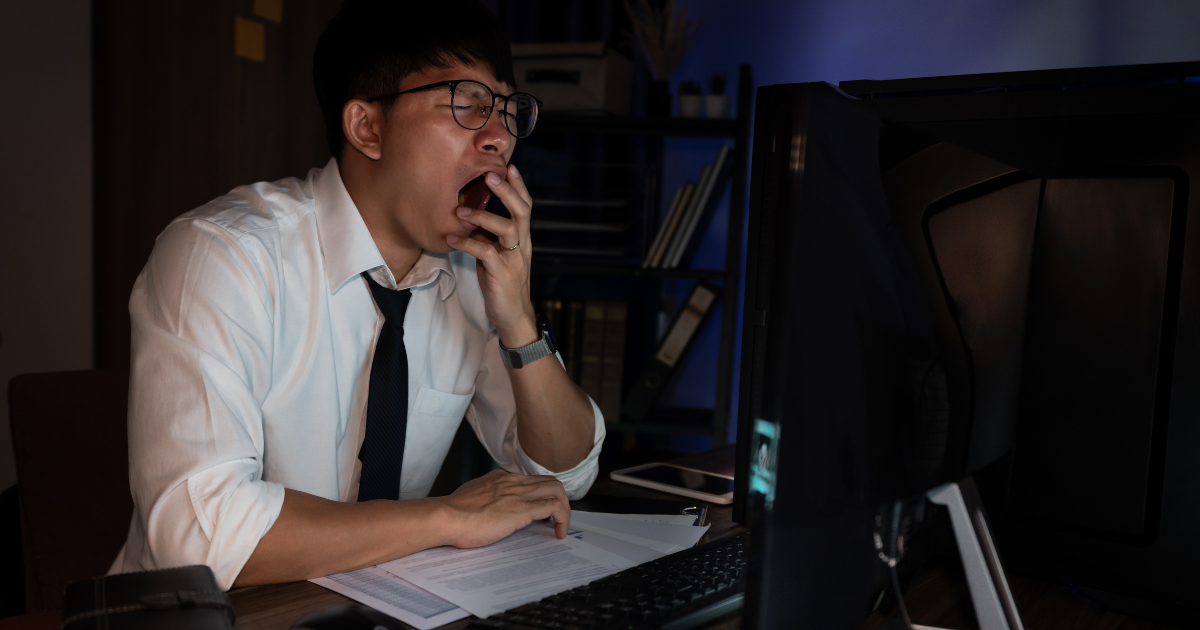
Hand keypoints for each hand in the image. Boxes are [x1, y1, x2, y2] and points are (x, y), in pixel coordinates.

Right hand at [435, 469, 570, 547]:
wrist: (447, 517)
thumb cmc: (452, 513)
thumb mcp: (471, 496)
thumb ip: (483, 497)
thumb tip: (486, 507)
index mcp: (500, 478)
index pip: (531, 480)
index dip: (541, 494)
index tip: (541, 509)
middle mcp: (513, 482)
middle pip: (550, 482)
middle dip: (559, 499)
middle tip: (555, 517)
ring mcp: (519, 494)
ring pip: (557, 491)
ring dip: (565, 509)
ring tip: (560, 526)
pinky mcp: (523, 510)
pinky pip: (554, 508)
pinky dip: (562, 519)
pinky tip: (559, 532)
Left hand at [446, 164, 538, 346]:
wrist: (513, 316)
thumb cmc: (503, 282)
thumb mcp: (499, 254)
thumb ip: (491, 236)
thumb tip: (471, 215)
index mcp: (523, 238)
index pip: (526, 206)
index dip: (519, 186)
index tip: (509, 166)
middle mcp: (522, 245)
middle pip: (522, 211)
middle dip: (507, 191)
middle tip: (489, 174)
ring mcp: (514, 260)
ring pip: (507, 229)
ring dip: (483, 216)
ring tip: (461, 210)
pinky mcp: (503, 275)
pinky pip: (486, 253)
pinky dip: (468, 244)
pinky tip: (452, 239)